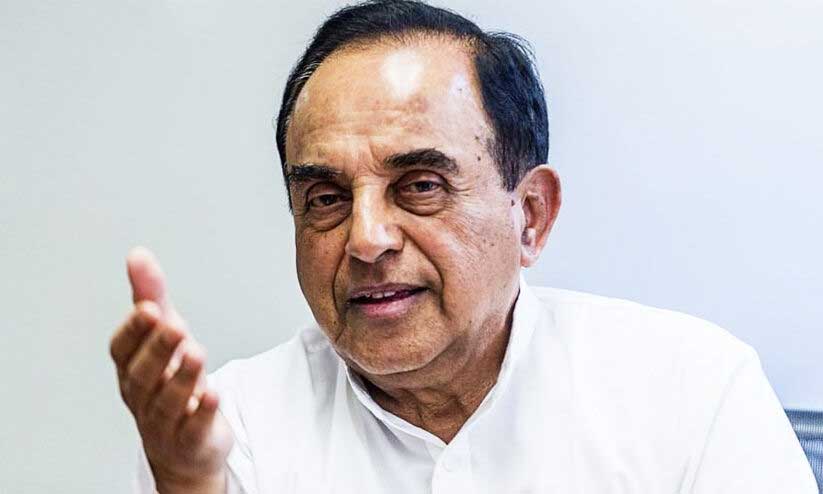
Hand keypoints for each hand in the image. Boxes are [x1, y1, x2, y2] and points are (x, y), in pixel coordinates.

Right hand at [110, 247, 232, 493]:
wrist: (185, 444)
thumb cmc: (169, 380)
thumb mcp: (164, 334)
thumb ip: (151, 296)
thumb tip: (137, 255)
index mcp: (131, 368)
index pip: (122, 350)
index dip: (133, 330)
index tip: (148, 308)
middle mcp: (142, 396)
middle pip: (143, 375)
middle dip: (157, 349)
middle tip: (175, 325)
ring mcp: (165, 422)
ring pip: (168, 401)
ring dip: (181, 377)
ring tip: (196, 352)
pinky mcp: (191, 440)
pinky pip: (193, 429)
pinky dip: (203, 413)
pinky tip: (214, 395)